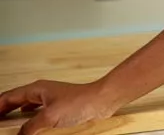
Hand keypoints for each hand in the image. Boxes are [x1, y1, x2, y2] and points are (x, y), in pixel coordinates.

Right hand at [0, 79, 117, 134]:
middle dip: (4, 110)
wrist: (102, 100)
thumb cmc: (80, 102)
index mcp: (36, 89)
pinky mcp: (60, 107)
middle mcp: (42, 91)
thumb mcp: (50, 117)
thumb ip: (31, 127)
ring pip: (27, 106)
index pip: (9, 97)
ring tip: (7, 125)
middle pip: (16, 100)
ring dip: (16, 114)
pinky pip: (38, 112)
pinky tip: (29, 125)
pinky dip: (29, 118)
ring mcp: (51, 98)